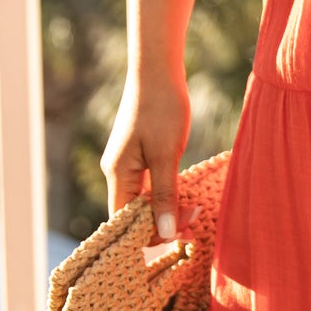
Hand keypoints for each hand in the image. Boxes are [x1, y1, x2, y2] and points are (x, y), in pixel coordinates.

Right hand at [100, 69, 191, 240]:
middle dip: (161, 225)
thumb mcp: (166, 155)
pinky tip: (185, 200)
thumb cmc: (161, 109)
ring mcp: (126, 165)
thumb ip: (165, 196)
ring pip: (144, 201)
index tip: (179, 238)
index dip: (148, 236)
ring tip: (194, 216)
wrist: (158, 72)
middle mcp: (117, 173)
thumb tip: (164, 233)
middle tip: (194, 227)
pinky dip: (166, 196)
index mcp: (117, 175)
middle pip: (134, 214)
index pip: (124, 221)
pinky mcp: (138, 157)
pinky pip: (149, 187)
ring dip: (167, 211)